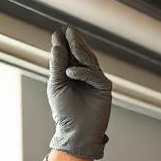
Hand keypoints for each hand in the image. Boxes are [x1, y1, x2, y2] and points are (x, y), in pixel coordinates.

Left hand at [48, 26, 111, 158]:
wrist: (75, 131)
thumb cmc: (63, 110)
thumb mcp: (56, 85)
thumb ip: (57, 66)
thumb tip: (57, 46)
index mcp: (71, 73)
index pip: (69, 55)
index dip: (64, 44)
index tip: (58, 32)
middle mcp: (84, 74)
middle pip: (80, 54)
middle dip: (74, 42)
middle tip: (67, 30)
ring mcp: (95, 80)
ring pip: (89, 61)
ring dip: (79, 50)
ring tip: (70, 40)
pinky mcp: (104, 88)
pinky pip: (93, 75)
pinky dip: (82, 72)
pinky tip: (71, 71)